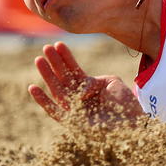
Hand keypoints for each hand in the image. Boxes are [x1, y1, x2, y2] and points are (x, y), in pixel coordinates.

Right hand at [31, 42, 146, 126]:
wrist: (132, 121)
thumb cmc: (125, 102)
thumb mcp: (112, 82)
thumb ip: (94, 79)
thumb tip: (81, 87)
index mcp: (88, 87)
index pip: (74, 70)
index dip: (66, 58)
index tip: (58, 44)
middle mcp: (79, 97)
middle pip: (63, 77)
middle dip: (54, 62)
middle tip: (45, 47)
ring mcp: (75, 108)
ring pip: (57, 89)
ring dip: (47, 74)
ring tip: (39, 59)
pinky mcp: (72, 121)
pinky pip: (53, 111)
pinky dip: (43, 100)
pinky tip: (33, 87)